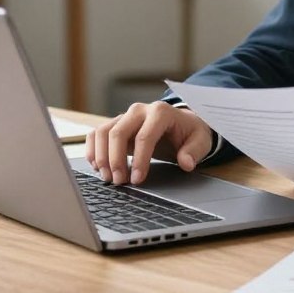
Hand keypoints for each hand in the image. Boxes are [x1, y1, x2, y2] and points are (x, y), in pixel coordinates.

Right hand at [86, 101, 213, 184]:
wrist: (183, 123)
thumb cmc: (190, 132)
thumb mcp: (200, 140)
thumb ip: (194, 151)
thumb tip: (186, 162)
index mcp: (161, 112)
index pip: (144, 136)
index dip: (139, 160)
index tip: (138, 180)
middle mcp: (139, 110)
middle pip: (118, 132)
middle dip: (115, 160)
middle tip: (119, 182)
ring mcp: (125, 116)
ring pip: (103, 132)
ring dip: (101, 156)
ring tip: (108, 178)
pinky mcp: (116, 124)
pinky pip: (97, 133)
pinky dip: (93, 150)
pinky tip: (97, 167)